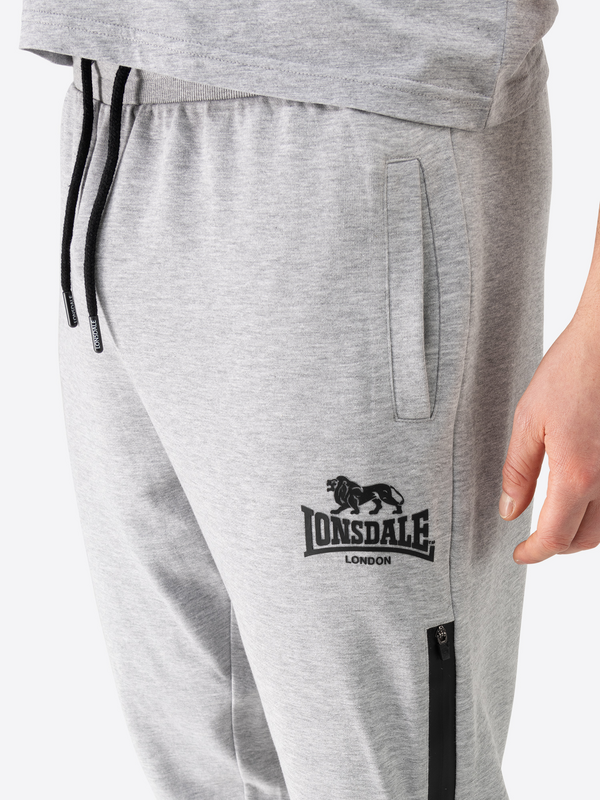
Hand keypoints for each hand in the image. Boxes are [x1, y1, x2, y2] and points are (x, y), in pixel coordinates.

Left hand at [499, 307, 599, 563]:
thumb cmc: (569, 373)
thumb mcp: (528, 421)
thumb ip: (518, 471)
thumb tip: (510, 511)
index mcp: (577, 476)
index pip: (555, 537)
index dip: (534, 553)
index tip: (520, 555)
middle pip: (585, 539)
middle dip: (556, 546)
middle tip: (532, 539)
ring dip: (580, 532)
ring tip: (554, 520)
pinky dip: (598, 511)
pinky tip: (579, 496)